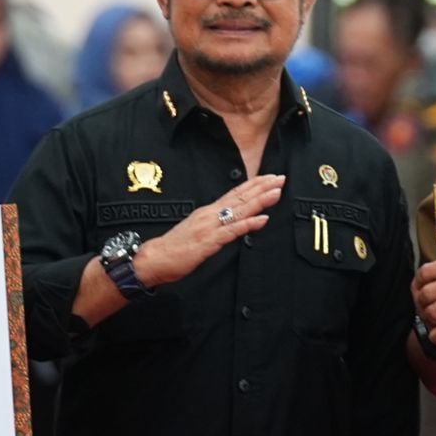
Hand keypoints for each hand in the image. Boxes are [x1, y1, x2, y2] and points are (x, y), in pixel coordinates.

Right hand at [132, 174, 284, 287]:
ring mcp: (210, 227)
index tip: (269, 178)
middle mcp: (210, 214)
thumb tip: (229, 221)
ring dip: (260, 200)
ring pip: (239, 210)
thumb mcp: (198, 230)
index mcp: (208, 211)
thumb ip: (214, 224)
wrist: (155, 258)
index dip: (253, 185)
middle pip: (240, 197)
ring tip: (276, 192)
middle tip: (280, 178)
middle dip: (262, 187)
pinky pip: (232, 231)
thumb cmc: (175, 247)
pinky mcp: (209, 242)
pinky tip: (263, 219)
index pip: (234, 194)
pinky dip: (248, 224)